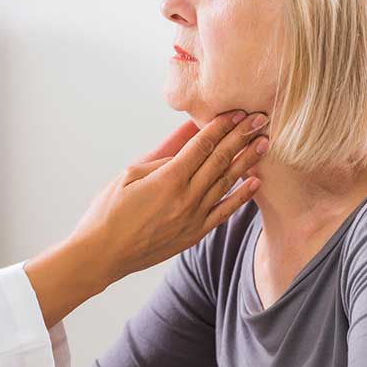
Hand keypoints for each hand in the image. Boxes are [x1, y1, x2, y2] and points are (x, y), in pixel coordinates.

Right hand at [22, 110, 268, 327]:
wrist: (102, 255)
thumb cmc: (109, 211)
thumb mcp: (131, 174)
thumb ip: (163, 153)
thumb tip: (187, 130)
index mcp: (168, 180)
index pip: (202, 146)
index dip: (222, 126)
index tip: (237, 112)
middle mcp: (186, 198)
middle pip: (220, 160)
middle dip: (241, 137)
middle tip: (260, 119)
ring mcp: (193, 218)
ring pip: (227, 183)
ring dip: (248, 161)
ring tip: (264, 142)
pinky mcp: (195, 234)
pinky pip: (224, 212)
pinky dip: (241, 196)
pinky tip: (255, 181)